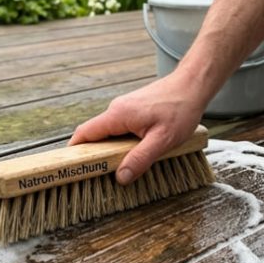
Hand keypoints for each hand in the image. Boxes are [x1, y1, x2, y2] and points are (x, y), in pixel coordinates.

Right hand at [69, 74, 209, 184]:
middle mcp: (116, 110)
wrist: (193, 85)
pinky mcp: (132, 110)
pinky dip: (121, 142)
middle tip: (98, 174)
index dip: (74, 151)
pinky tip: (135, 150)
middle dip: (94, 155)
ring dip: (110, 149)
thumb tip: (121, 177)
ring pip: (108, 132)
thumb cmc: (181, 109)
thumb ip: (140, 159)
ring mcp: (124, 108)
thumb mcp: (162, 140)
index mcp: (117, 115)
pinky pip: (119, 128)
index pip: (84, 133)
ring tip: (121, 165)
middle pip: (94, 135)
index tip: (71, 168)